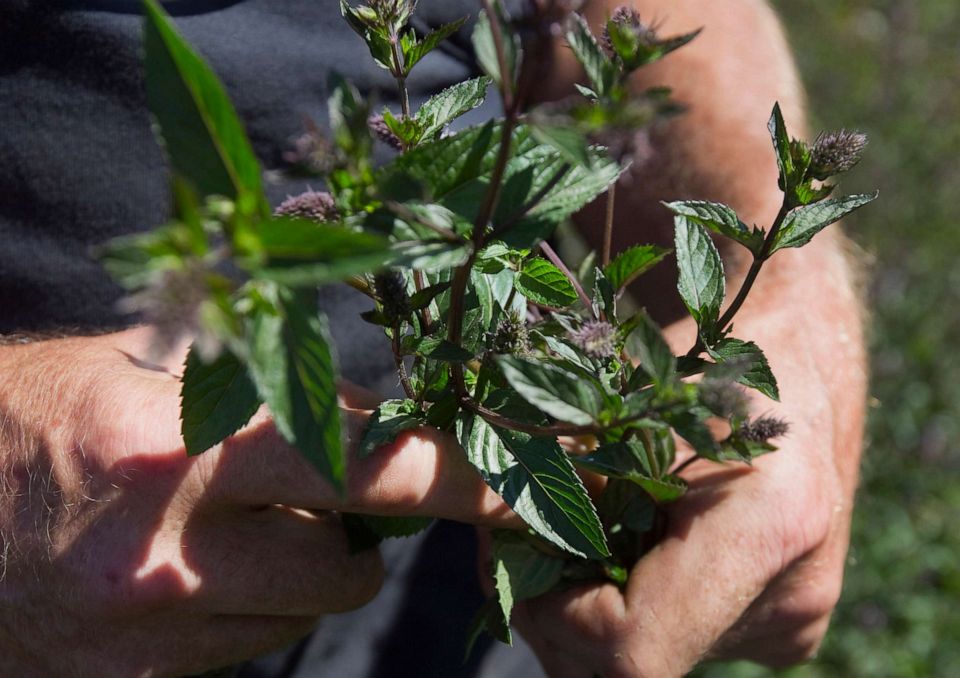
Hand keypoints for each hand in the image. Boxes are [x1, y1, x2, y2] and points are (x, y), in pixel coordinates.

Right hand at [0, 327, 514, 675]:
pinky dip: (247, 606)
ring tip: (235, 522)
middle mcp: (172, 551)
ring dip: (300, 569)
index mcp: (182, 448)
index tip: (533, 484)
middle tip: (334, 492)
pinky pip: (244, 647)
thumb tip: (375, 415)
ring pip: (303, 612)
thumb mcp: (145, 368)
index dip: (464, 476)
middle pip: (351, 564)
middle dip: (364, 531)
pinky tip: (190, 566)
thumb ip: (267, 388)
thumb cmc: (28, 412)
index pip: (371, 467)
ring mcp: (150, 630)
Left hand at [506, 308, 863, 676]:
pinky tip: (628, 541)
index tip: (524, 551)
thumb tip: (414, 474)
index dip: (556, 616)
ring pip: (650, 658)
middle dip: (555, 608)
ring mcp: (791, 619)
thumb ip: (530, 453)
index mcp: (768, 526)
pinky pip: (679, 640)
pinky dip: (630, 603)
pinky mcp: (784, 625)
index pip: (635, 648)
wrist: (802, 351)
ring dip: (587, 606)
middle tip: (523, 533)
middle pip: (632, 665)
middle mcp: (792, 594)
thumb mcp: (615, 389)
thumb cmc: (705, 349)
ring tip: (575, 525)